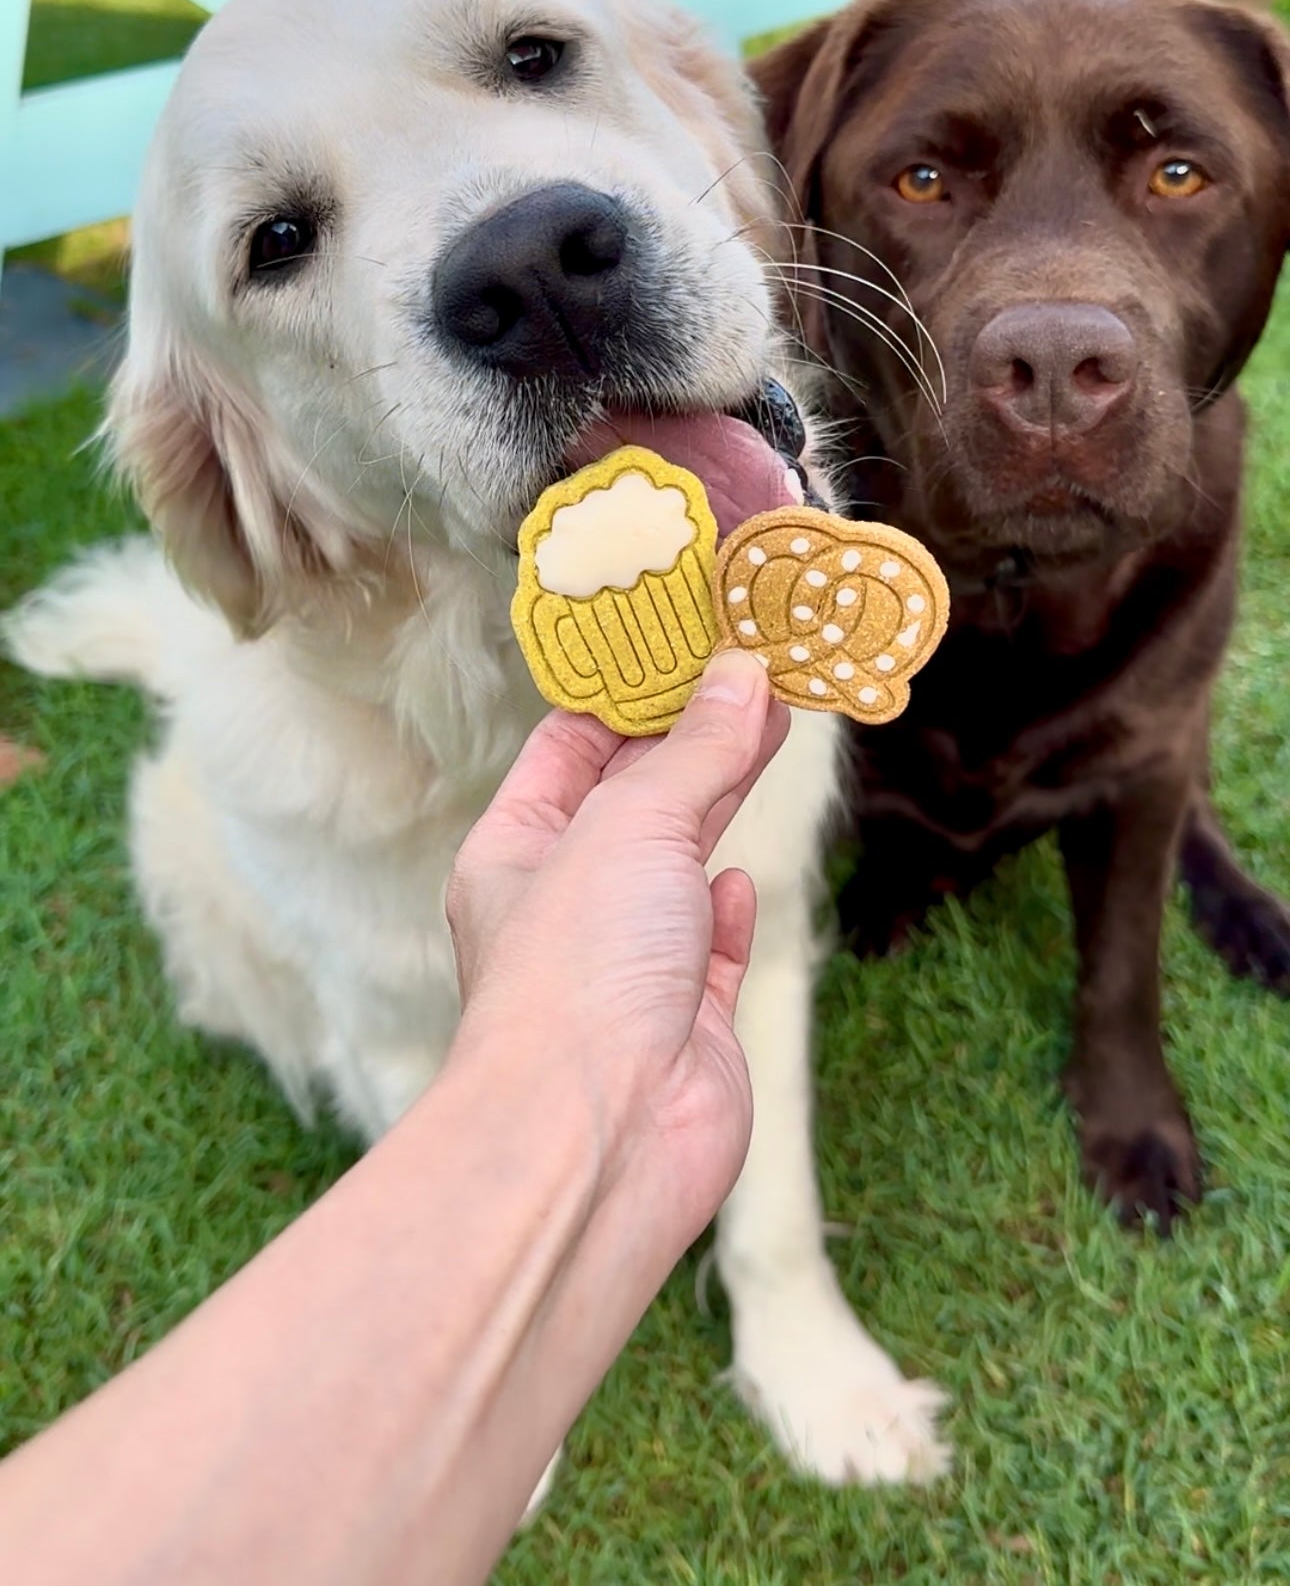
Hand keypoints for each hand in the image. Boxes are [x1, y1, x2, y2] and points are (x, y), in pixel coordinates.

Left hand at [446, 653, 787, 1239]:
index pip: (569, 746)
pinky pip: (714, 944)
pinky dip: (731, 909)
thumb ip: (696, 749)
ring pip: (683, 862)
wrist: (603, 1133)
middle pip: (635, 796)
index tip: (685, 636)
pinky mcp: (690, 1018)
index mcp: (516, 849)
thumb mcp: (634, 823)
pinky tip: (741, 880)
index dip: (628, 691)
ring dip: (724, 799)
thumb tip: (742, 676)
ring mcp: (630, 963)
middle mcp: (567, 903)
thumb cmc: (576, 973)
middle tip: (755, 663)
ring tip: (775, 724)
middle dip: (693, 732)